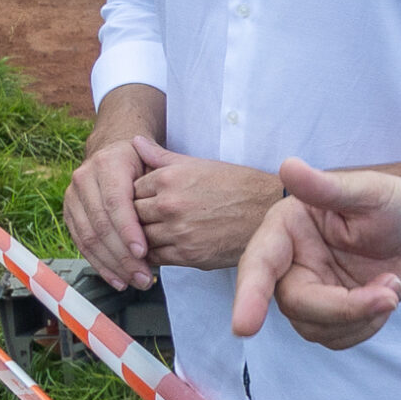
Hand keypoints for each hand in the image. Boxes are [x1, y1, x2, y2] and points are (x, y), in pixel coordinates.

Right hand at [65, 135, 151, 290]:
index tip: (144, 252)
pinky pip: (82, 244)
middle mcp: (84, 179)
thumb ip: (162, 177)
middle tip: (143, 275)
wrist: (113, 152)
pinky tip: (117, 278)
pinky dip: (100, 264)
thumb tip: (168, 196)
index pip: (116, 203)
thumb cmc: (142, 161)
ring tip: (134, 281)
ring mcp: (73, 197)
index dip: (128, 229)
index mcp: (107, 165)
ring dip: (112, 265)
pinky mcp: (69, 214)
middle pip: (101, 225)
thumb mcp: (155, 159)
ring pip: (89, 238)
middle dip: (122, 255)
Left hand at [132, 140, 283, 270]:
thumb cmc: (237, 185)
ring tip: (151, 236)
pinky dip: (152, 255)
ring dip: (141, 238)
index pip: (130, 190)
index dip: (134, 197)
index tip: (143, 202)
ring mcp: (178, 231)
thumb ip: (161, 156)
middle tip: (142, 221)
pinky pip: (155, 257)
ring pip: (140, 237)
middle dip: (135, 218)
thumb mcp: (199, 164)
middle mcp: (170, 204)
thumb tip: (135, 142)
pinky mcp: (188, 255)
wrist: (270, 211)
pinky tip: (160, 249)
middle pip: (132, 214)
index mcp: (169, 178)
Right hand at [232, 158, 400, 347]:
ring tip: (392, 284)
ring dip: (362, 316)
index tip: (245, 328)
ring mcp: (306, 291)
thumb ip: (328, 186)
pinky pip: (337, 338)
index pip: (260, 264)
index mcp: (286, 229)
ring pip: (315, 327)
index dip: (250, 296)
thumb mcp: (369, 191)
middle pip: (295, 304)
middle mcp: (287, 263)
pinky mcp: (326, 315)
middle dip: (345, 308)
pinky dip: (368, 326)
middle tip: (390, 295)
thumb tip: (289, 166)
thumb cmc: (391, 204)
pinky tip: (385, 297)